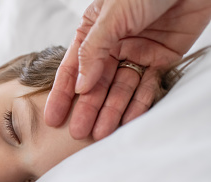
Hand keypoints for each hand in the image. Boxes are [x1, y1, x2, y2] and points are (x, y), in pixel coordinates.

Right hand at [44, 0, 210, 139]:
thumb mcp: (112, 15)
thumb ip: (93, 50)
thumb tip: (80, 85)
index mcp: (92, 33)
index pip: (72, 69)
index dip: (61, 94)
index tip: (53, 118)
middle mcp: (111, 46)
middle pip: (96, 85)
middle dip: (87, 109)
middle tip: (78, 132)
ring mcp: (136, 53)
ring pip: (120, 89)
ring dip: (110, 112)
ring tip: (100, 133)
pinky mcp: (160, 59)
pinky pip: (147, 86)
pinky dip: (138, 104)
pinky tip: (127, 121)